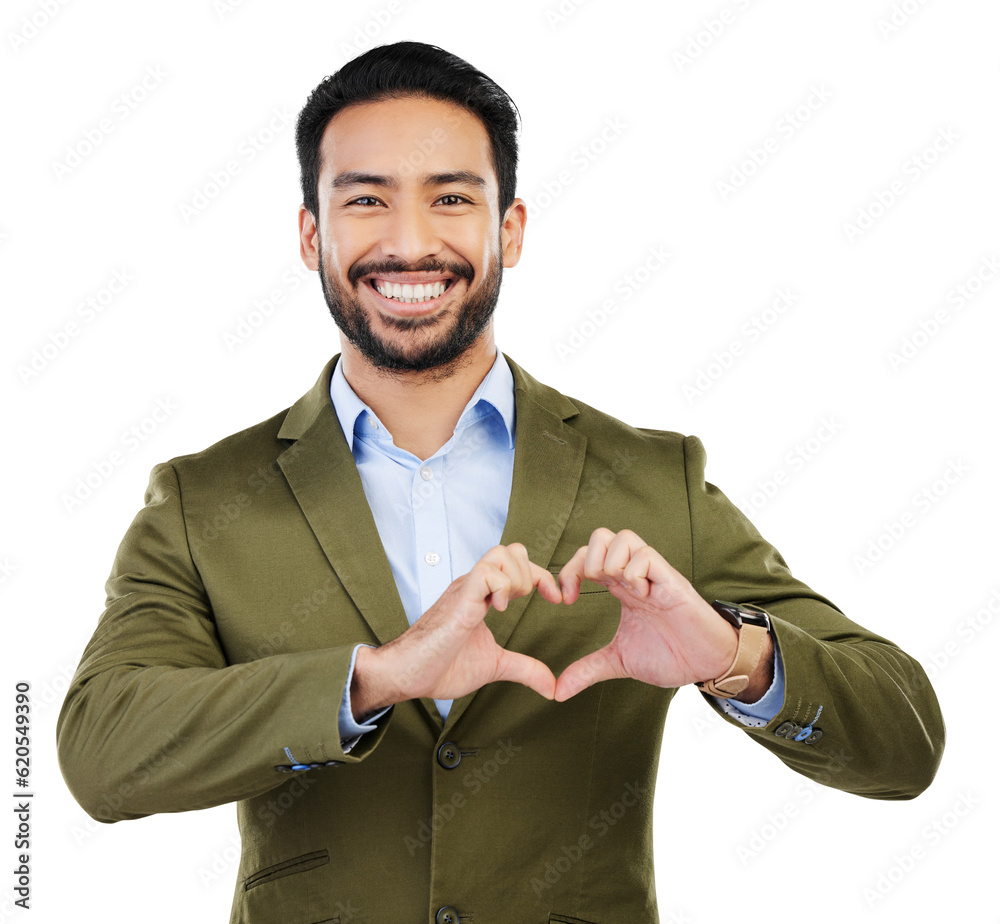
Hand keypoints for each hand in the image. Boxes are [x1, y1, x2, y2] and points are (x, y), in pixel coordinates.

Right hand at [351, 543, 561, 717]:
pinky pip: (486, 573)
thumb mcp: (494, 666)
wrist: (406, 676)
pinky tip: (497, 610)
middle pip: (512, 549)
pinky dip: (502, 588)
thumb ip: (524, 669)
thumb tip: (552, 686)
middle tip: (533, 602)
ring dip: (519, 578)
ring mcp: (465, 589)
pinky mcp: (459, 600)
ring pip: (501, 553)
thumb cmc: (440, 667)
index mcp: (482, 595)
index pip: (519, 564)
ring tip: (510, 605)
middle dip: (533, 573)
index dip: (543, 577)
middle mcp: (474, 585)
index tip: (557, 599)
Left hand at [554, 528, 745, 700]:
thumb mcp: (619, 662)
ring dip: (611, 564)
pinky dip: (635, 573)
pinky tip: (641, 596)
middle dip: (586, 561)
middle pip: (601, 536)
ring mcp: (654, 575)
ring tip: (620, 592)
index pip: (586, 556)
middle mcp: (634, 574)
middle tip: (589, 590)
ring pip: (623, 537)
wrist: (706, 664)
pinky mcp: (671, 582)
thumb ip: (588, 670)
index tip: (564, 600)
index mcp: (620, 587)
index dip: (568, 571)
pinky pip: (646, 556)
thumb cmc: (670, 655)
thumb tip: (557, 691)